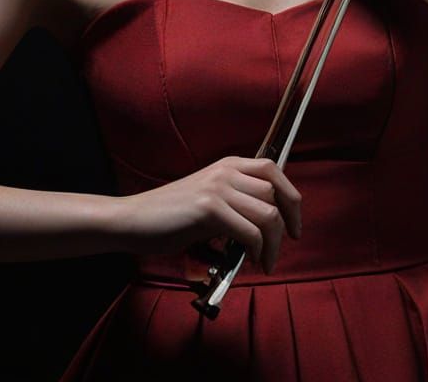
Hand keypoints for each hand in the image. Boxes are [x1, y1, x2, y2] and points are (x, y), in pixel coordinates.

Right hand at [117, 156, 301, 274]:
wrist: (133, 220)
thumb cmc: (170, 217)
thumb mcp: (208, 200)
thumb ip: (235, 203)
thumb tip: (268, 226)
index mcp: (227, 165)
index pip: (273, 170)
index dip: (291, 197)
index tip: (294, 225)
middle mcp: (226, 171)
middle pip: (275, 194)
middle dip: (285, 226)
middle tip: (279, 249)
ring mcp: (217, 188)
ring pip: (267, 214)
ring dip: (272, 244)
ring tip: (263, 261)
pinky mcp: (209, 209)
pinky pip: (250, 231)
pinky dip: (257, 250)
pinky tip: (250, 260)